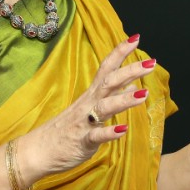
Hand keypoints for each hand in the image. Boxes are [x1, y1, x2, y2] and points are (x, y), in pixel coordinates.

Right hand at [23, 35, 155, 176]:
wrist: (39, 150)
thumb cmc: (67, 129)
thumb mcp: (90, 109)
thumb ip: (112, 96)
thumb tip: (134, 85)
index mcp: (91, 95)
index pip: (106, 68)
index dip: (120, 52)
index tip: (136, 38)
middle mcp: (88, 104)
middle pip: (109, 82)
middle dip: (130, 71)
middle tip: (151, 63)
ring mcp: (85, 121)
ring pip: (105, 107)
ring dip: (124, 99)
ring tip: (143, 94)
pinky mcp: (83, 141)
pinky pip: (96, 135)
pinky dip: (109, 132)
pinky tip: (123, 129)